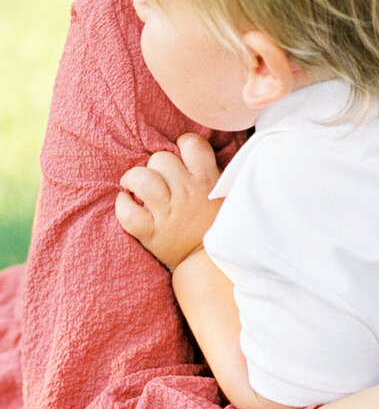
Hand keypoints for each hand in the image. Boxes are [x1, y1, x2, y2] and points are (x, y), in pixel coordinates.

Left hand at [115, 134, 221, 270]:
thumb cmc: (219, 224)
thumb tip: (194, 150)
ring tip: (134, 185)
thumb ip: (214, 171)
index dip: (183, 144)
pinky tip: (126, 203)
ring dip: (133, 178)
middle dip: (156, 164)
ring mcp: (168, 214)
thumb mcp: (227, 193)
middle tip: (158, 176)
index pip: (192, 144)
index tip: (181, 155)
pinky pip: (128, 214)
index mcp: (208, 180)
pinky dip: (121, 205)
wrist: (213, 265)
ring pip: (141, 180)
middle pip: (161, 159)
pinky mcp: (151, 234)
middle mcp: (187, 193)